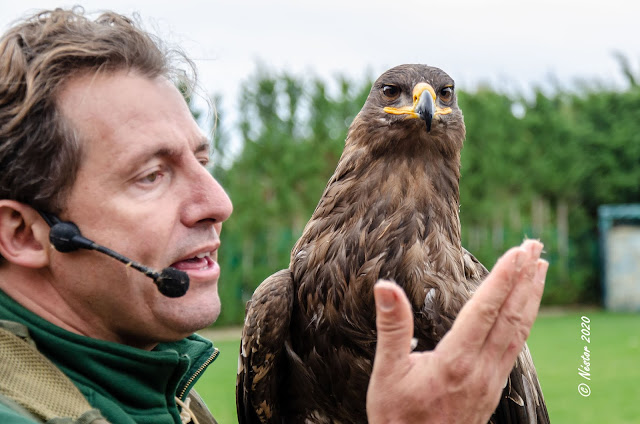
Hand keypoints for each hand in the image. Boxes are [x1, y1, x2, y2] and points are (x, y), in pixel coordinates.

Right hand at [366, 240, 547, 423]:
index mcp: (456, 362)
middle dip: (526, 279)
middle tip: (536, 246)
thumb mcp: (387, 374)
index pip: (486, 310)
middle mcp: (482, 370)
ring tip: (541, 270)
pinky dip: (525, 322)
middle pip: (512, 317)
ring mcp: (492, 382)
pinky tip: (524, 313)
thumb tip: (386, 286)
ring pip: (520, 333)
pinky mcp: (493, 390)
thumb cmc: (397, 419)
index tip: (518, 251)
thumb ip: (392, 328)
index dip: (503, 278)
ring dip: (532, 298)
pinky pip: (516, 348)